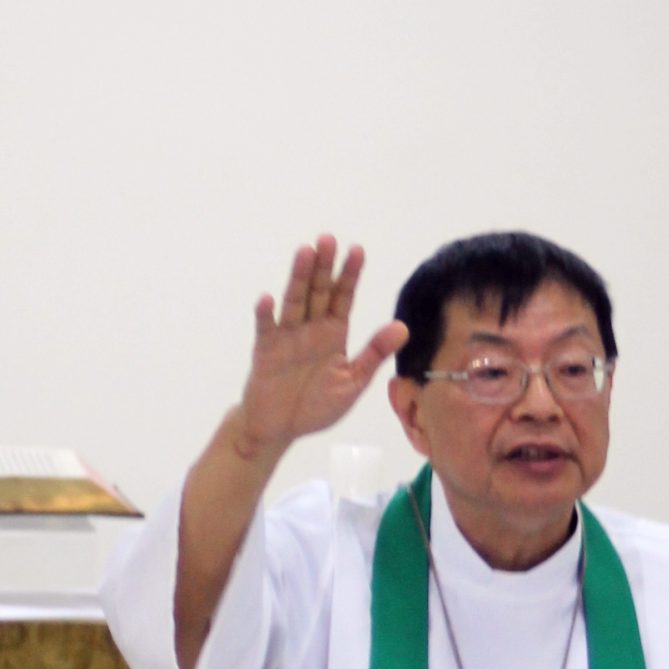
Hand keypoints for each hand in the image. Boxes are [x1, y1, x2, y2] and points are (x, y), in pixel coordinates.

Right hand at [232, 239, 407, 462]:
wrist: (280, 429)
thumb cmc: (317, 406)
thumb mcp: (353, 382)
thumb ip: (374, 354)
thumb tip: (402, 327)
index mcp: (334, 333)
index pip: (344, 297)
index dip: (350, 275)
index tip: (357, 250)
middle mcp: (311, 328)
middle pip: (319, 292)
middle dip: (324, 266)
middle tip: (329, 239)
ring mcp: (287, 337)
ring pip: (295, 302)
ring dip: (299, 277)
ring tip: (305, 252)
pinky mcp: (266, 351)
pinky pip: (266, 329)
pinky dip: (265, 315)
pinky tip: (267, 299)